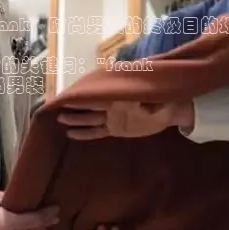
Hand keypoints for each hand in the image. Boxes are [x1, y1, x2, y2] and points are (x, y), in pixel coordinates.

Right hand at [57, 101, 193, 139]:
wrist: (170, 111)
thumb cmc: (165, 100)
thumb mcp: (158, 99)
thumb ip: (146, 98)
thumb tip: (134, 95)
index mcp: (121, 97)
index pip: (100, 96)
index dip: (86, 95)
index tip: (72, 95)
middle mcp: (113, 106)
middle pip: (91, 106)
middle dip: (76, 105)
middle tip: (58, 105)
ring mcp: (113, 118)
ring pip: (91, 119)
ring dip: (76, 119)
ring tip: (60, 118)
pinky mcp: (115, 129)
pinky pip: (97, 132)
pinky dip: (85, 134)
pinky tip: (71, 134)